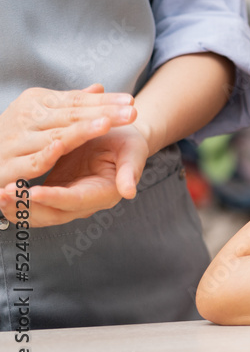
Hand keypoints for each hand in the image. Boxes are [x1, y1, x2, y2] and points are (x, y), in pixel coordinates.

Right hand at [0, 84, 135, 189]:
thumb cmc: (18, 135)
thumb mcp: (44, 113)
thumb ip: (71, 104)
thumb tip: (99, 87)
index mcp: (36, 102)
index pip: (76, 101)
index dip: (105, 101)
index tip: (132, 100)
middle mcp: (25, 117)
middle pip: (71, 115)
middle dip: (103, 113)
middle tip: (131, 112)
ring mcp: (15, 142)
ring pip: (55, 135)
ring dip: (81, 130)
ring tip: (106, 124)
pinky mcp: (8, 166)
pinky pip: (32, 161)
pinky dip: (47, 154)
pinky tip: (63, 147)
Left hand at [1, 124, 149, 226]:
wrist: (120, 137)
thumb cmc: (128, 142)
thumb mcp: (134, 151)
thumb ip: (130, 171)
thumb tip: (129, 192)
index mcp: (104, 193)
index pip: (75, 200)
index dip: (55, 198)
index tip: (33, 192)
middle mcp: (85, 203)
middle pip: (53, 214)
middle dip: (27, 207)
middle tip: (6, 193)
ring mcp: (68, 200)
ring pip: (39, 214)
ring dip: (18, 207)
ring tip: (0, 194)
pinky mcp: (56, 192)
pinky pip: (33, 205)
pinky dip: (18, 201)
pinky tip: (3, 190)